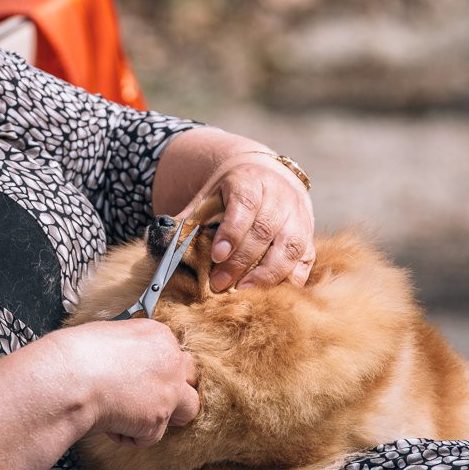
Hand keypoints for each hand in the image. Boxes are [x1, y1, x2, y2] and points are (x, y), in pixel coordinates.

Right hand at [51, 319, 198, 446]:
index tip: (143, 377)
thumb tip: (126, 360)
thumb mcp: (108, 335)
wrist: (70, 378)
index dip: (158, 368)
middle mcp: (171, 362)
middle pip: (190, 378)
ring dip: (166, 416)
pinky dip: (129, 435)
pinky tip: (108, 423)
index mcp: (159, 336)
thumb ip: (130, 348)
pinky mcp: (157, 422)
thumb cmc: (78, 353)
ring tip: (137, 417)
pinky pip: (149, 436)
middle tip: (150, 397)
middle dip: (175, 389)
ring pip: (187, 411)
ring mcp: (169, 393)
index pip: (173, 353)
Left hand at [180, 152, 314, 289]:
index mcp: (251, 180)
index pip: (245, 204)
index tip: (216, 255)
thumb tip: (160, 241)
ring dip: (268, 273)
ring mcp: (299, 215)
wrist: (266, 177)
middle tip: (220, 284)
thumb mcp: (208, 197)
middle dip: (242, 260)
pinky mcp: (309, 234)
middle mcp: (280, 195)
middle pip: (266, 230)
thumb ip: (188, 220)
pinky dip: (291, 277)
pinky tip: (272, 292)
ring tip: (244, 291)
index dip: (231, 231)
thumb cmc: (229, 194)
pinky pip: (306, 258)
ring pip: (291, 246)